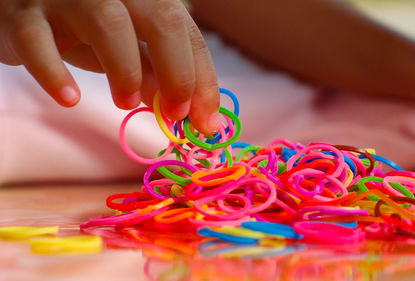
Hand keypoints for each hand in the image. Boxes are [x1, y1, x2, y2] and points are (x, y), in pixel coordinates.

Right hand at [0, 0, 219, 133]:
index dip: (203, 78)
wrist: (19, 8)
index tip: (206, 122)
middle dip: (177, 73)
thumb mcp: (127, 48)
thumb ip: (155, 72)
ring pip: (108, 22)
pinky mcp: (22, 14)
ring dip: (126, 71)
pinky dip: (56, 74)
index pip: (186, 30)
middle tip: (176, 115)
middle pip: (161, 19)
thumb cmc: (83, 28)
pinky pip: (38, 41)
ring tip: (125, 103)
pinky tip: (70, 98)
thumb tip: (189, 111)